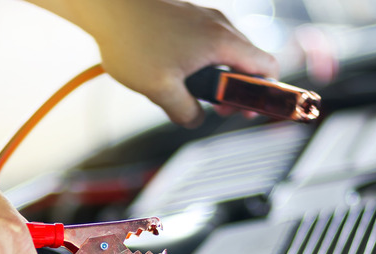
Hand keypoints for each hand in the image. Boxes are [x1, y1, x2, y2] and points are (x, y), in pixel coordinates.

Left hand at [33, 0, 278, 126]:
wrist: (108, 6)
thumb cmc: (132, 41)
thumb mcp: (159, 89)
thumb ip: (185, 112)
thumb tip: (196, 120)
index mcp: (221, 42)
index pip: (267, 68)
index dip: (267, 94)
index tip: (249, 112)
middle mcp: (220, 26)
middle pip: (249, 61)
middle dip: (239, 89)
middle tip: (220, 110)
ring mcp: (205, 18)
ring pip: (228, 51)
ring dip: (220, 76)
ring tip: (195, 94)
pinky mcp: (189, 17)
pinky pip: (210, 42)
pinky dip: (206, 61)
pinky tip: (179, 74)